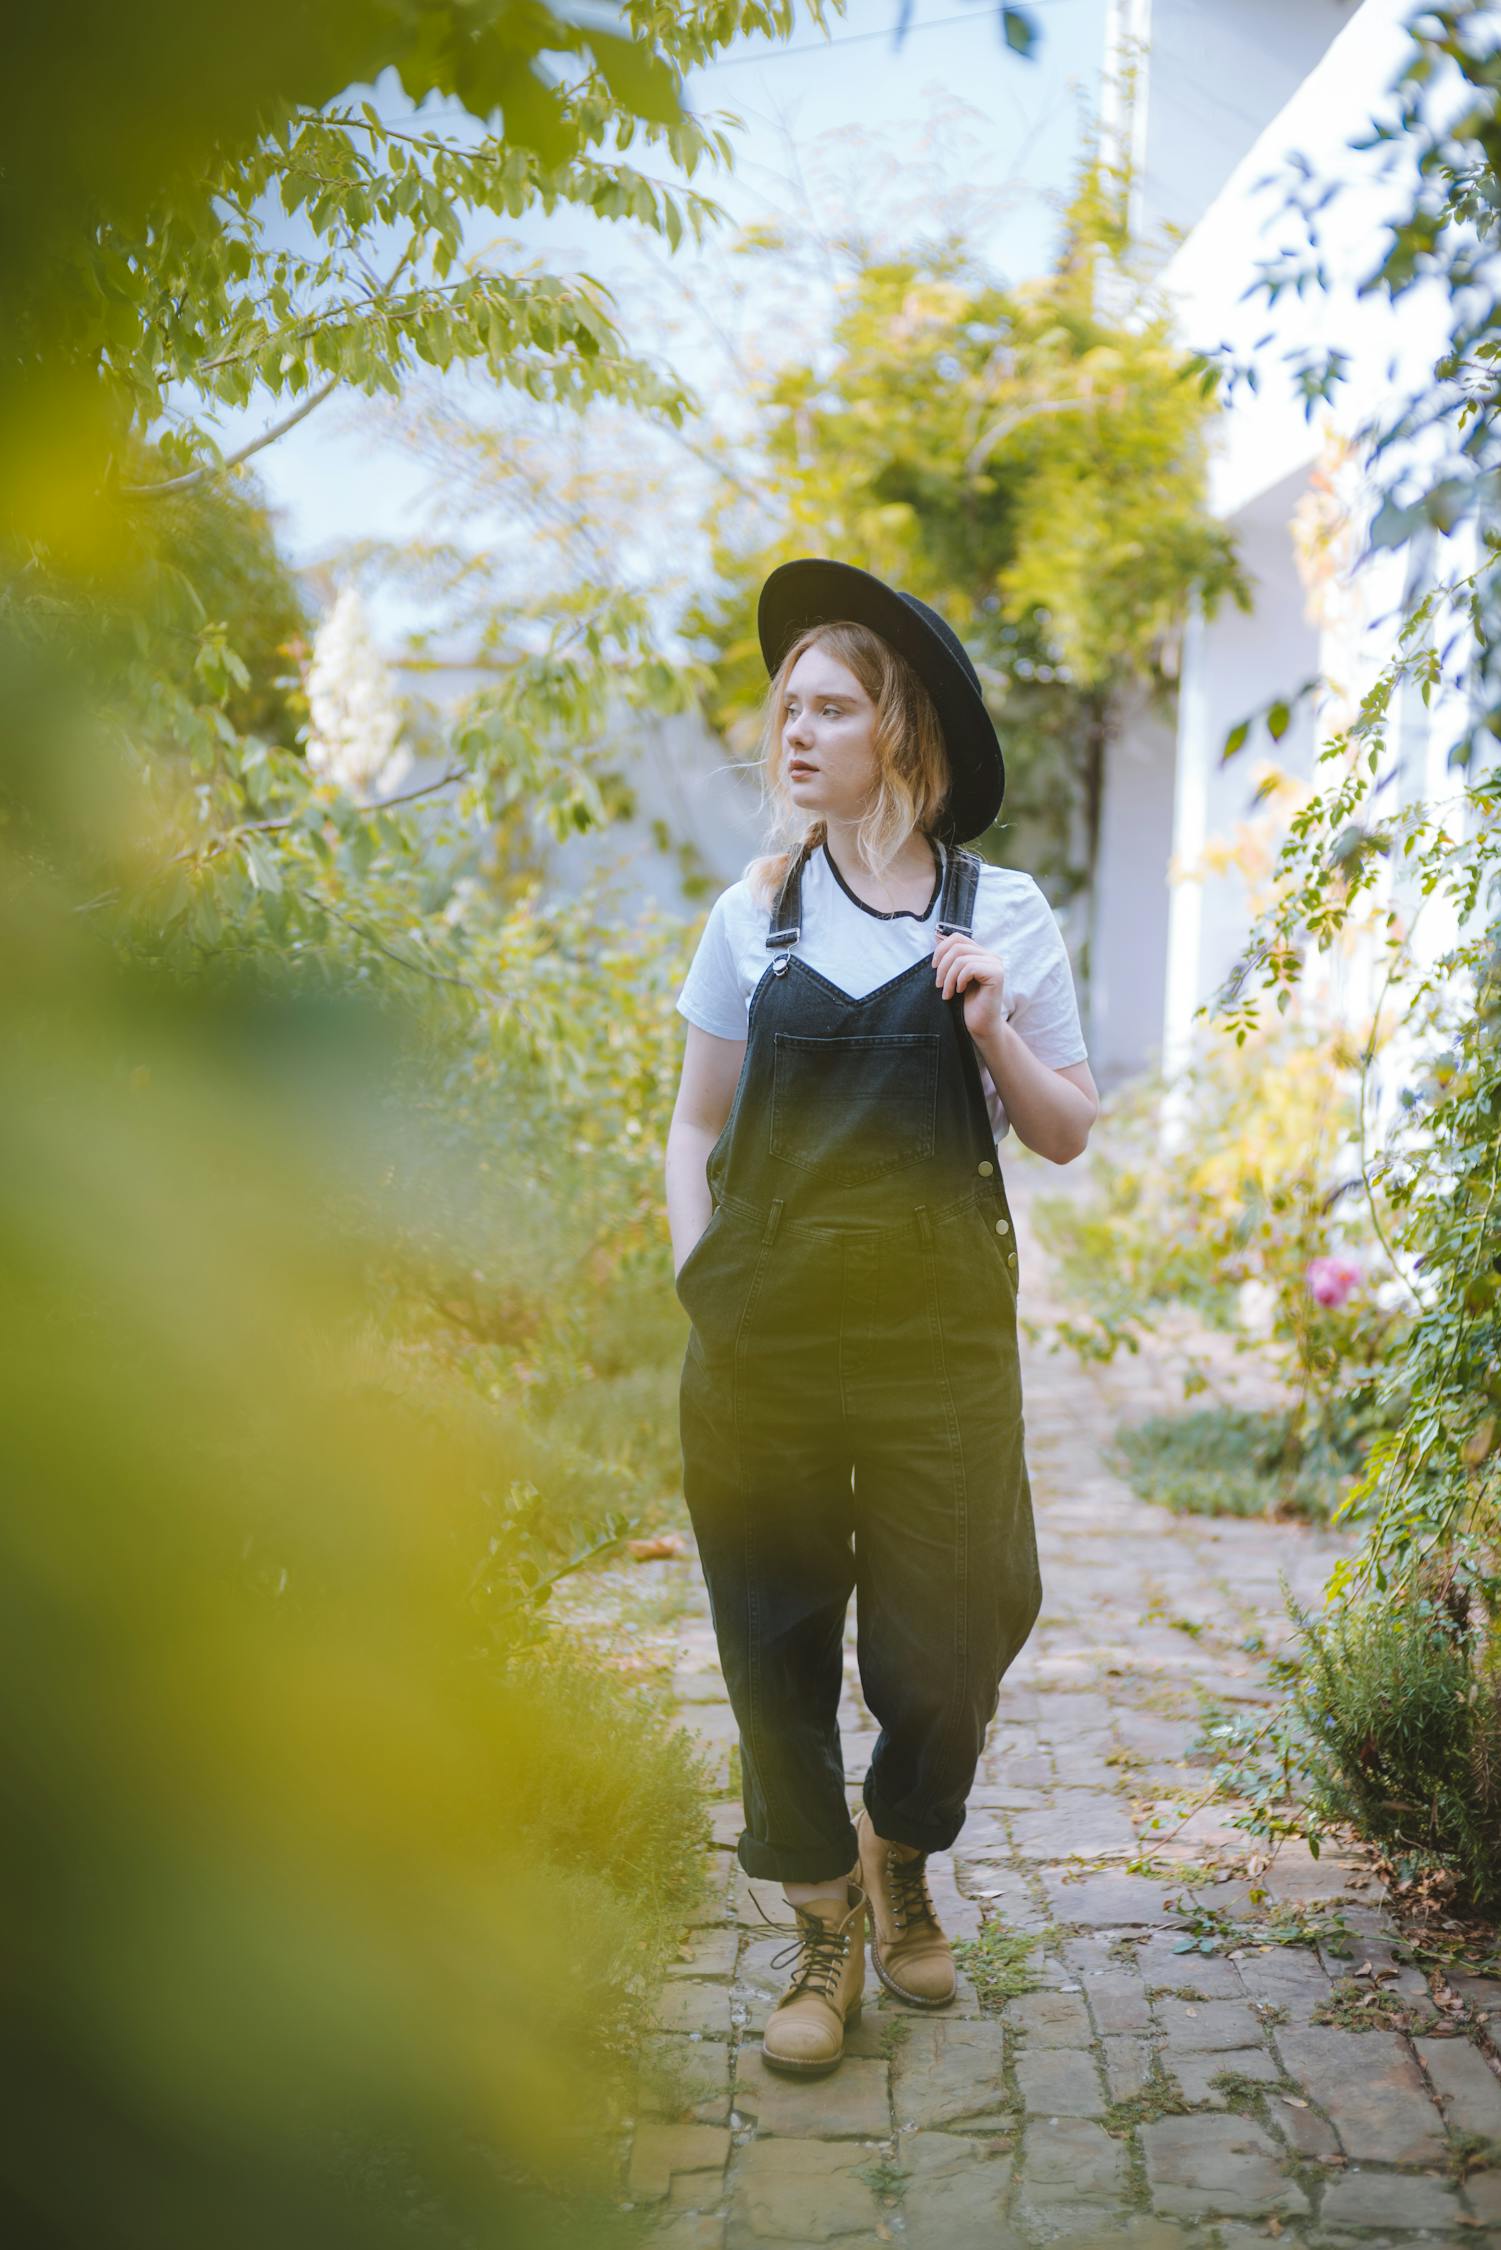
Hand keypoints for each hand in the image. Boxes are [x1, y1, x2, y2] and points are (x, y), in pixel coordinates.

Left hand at [932, 929, 1007, 1043]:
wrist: (979, 1025)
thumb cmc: (966, 1004)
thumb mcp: (953, 976)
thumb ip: (950, 958)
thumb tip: (936, 936)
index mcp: (981, 954)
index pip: (957, 937)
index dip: (941, 949)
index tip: (934, 967)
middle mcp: (991, 956)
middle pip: (957, 946)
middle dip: (942, 966)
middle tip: (938, 985)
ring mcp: (996, 964)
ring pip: (961, 958)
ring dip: (948, 978)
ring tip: (947, 993)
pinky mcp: (997, 974)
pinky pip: (969, 968)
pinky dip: (959, 981)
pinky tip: (960, 992)